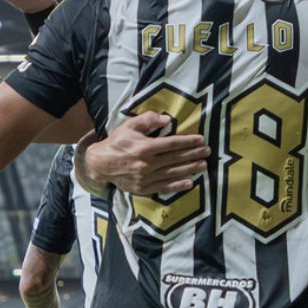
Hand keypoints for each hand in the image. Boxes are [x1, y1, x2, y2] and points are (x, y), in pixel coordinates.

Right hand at [84, 112, 209, 195]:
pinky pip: (164, 187)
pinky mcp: (144, 188)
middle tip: (207, 151)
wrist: (100, 165)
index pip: (172, 144)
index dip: (188, 141)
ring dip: (190, 169)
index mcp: (145, 147)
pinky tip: (190, 182)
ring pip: (173, 172)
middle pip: (176, 158)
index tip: (201, 140)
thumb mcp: (129, 126)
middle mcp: (147, 163)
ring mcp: (146, 177)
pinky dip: (178, 185)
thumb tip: (167, 119)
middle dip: (194, 154)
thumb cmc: (117, 142)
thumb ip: (148, 119)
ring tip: (203, 165)